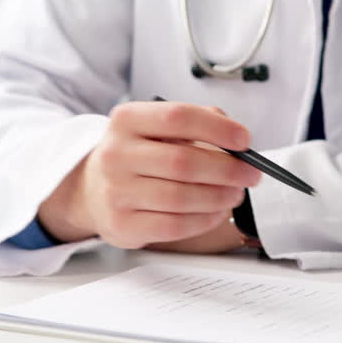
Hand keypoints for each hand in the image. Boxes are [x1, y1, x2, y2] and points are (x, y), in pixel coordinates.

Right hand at [37, 100, 261, 248]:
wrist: (91, 189)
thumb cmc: (136, 156)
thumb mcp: (155, 128)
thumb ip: (196, 123)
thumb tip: (237, 141)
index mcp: (126, 120)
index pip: (177, 117)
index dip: (217, 128)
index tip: (244, 140)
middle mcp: (116, 154)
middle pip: (183, 161)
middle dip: (227, 169)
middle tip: (249, 174)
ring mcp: (116, 192)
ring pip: (181, 197)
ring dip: (219, 197)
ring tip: (235, 194)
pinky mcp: (122, 225)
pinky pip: (174, 225)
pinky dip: (205, 220)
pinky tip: (217, 212)